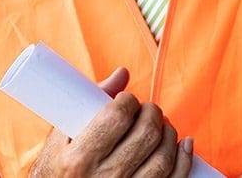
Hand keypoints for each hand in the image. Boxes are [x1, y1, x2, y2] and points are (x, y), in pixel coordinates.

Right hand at [29, 67, 193, 177]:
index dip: (128, 101)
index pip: (117, 117)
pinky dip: (185, 159)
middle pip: (146, 135)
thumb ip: (87, 104)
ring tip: (159, 126)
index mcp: (78, 161)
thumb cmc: (57, 171)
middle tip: (146, 110)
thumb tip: (123, 73)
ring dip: (168, 133)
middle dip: (152, 113)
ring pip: (163, 157)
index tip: (126, 100)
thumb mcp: (60, 141)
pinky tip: (184, 144)